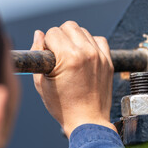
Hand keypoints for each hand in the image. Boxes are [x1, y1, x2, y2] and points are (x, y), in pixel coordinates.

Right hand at [30, 21, 115, 137]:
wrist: (88, 121)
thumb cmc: (63, 107)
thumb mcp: (42, 82)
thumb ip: (38, 53)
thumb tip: (38, 34)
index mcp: (69, 57)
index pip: (53, 32)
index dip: (46, 44)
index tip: (48, 56)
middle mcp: (87, 52)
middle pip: (69, 26)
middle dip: (60, 36)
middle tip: (58, 54)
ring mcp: (100, 56)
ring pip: (83, 31)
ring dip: (74, 39)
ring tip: (71, 57)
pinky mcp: (108, 61)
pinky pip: (99, 39)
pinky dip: (91, 43)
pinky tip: (84, 56)